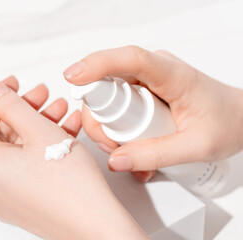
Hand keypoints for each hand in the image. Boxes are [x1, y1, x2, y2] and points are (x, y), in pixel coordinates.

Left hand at [0, 76, 147, 239]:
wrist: (95, 226)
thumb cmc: (70, 186)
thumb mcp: (38, 130)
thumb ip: (11, 104)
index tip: (13, 83)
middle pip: (0, 134)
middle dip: (24, 110)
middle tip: (43, 96)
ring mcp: (3, 197)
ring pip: (15, 150)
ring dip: (37, 127)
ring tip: (61, 112)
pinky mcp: (20, 202)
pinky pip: (24, 166)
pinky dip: (40, 147)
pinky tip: (64, 132)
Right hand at [64, 46, 242, 180]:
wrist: (239, 118)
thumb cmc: (227, 122)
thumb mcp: (197, 146)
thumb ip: (156, 155)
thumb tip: (117, 160)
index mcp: (171, 74)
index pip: (130, 58)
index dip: (97, 64)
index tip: (72, 77)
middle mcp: (153, 71)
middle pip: (107, 82)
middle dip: (99, 117)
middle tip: (114, 146)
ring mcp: (145, 81)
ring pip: (106, 96)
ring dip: (107, 126)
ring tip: (127, 150)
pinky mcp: (140, 91)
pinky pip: (115, 105)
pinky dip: (115, 127)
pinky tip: (129, 146)